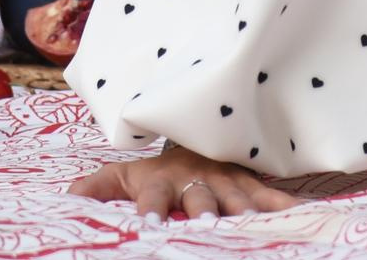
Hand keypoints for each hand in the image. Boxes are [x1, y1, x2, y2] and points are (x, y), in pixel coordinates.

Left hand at [67, 141, 300, 217]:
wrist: (193, 137)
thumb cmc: (156, 168)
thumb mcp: (123, 174)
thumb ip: (97, 188)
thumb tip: (67, 199)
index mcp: (161, 180)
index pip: (153, 197)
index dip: (151, 210)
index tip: (147, 226)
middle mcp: (195, 180)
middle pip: (202, 200)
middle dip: (206, 213)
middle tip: (208, 228)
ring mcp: (226, 181)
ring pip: (238, 198)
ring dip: (245, 213)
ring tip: (253, 229)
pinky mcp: (250, 183)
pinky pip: (270, 196)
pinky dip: (284, 206)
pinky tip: (299, 217)